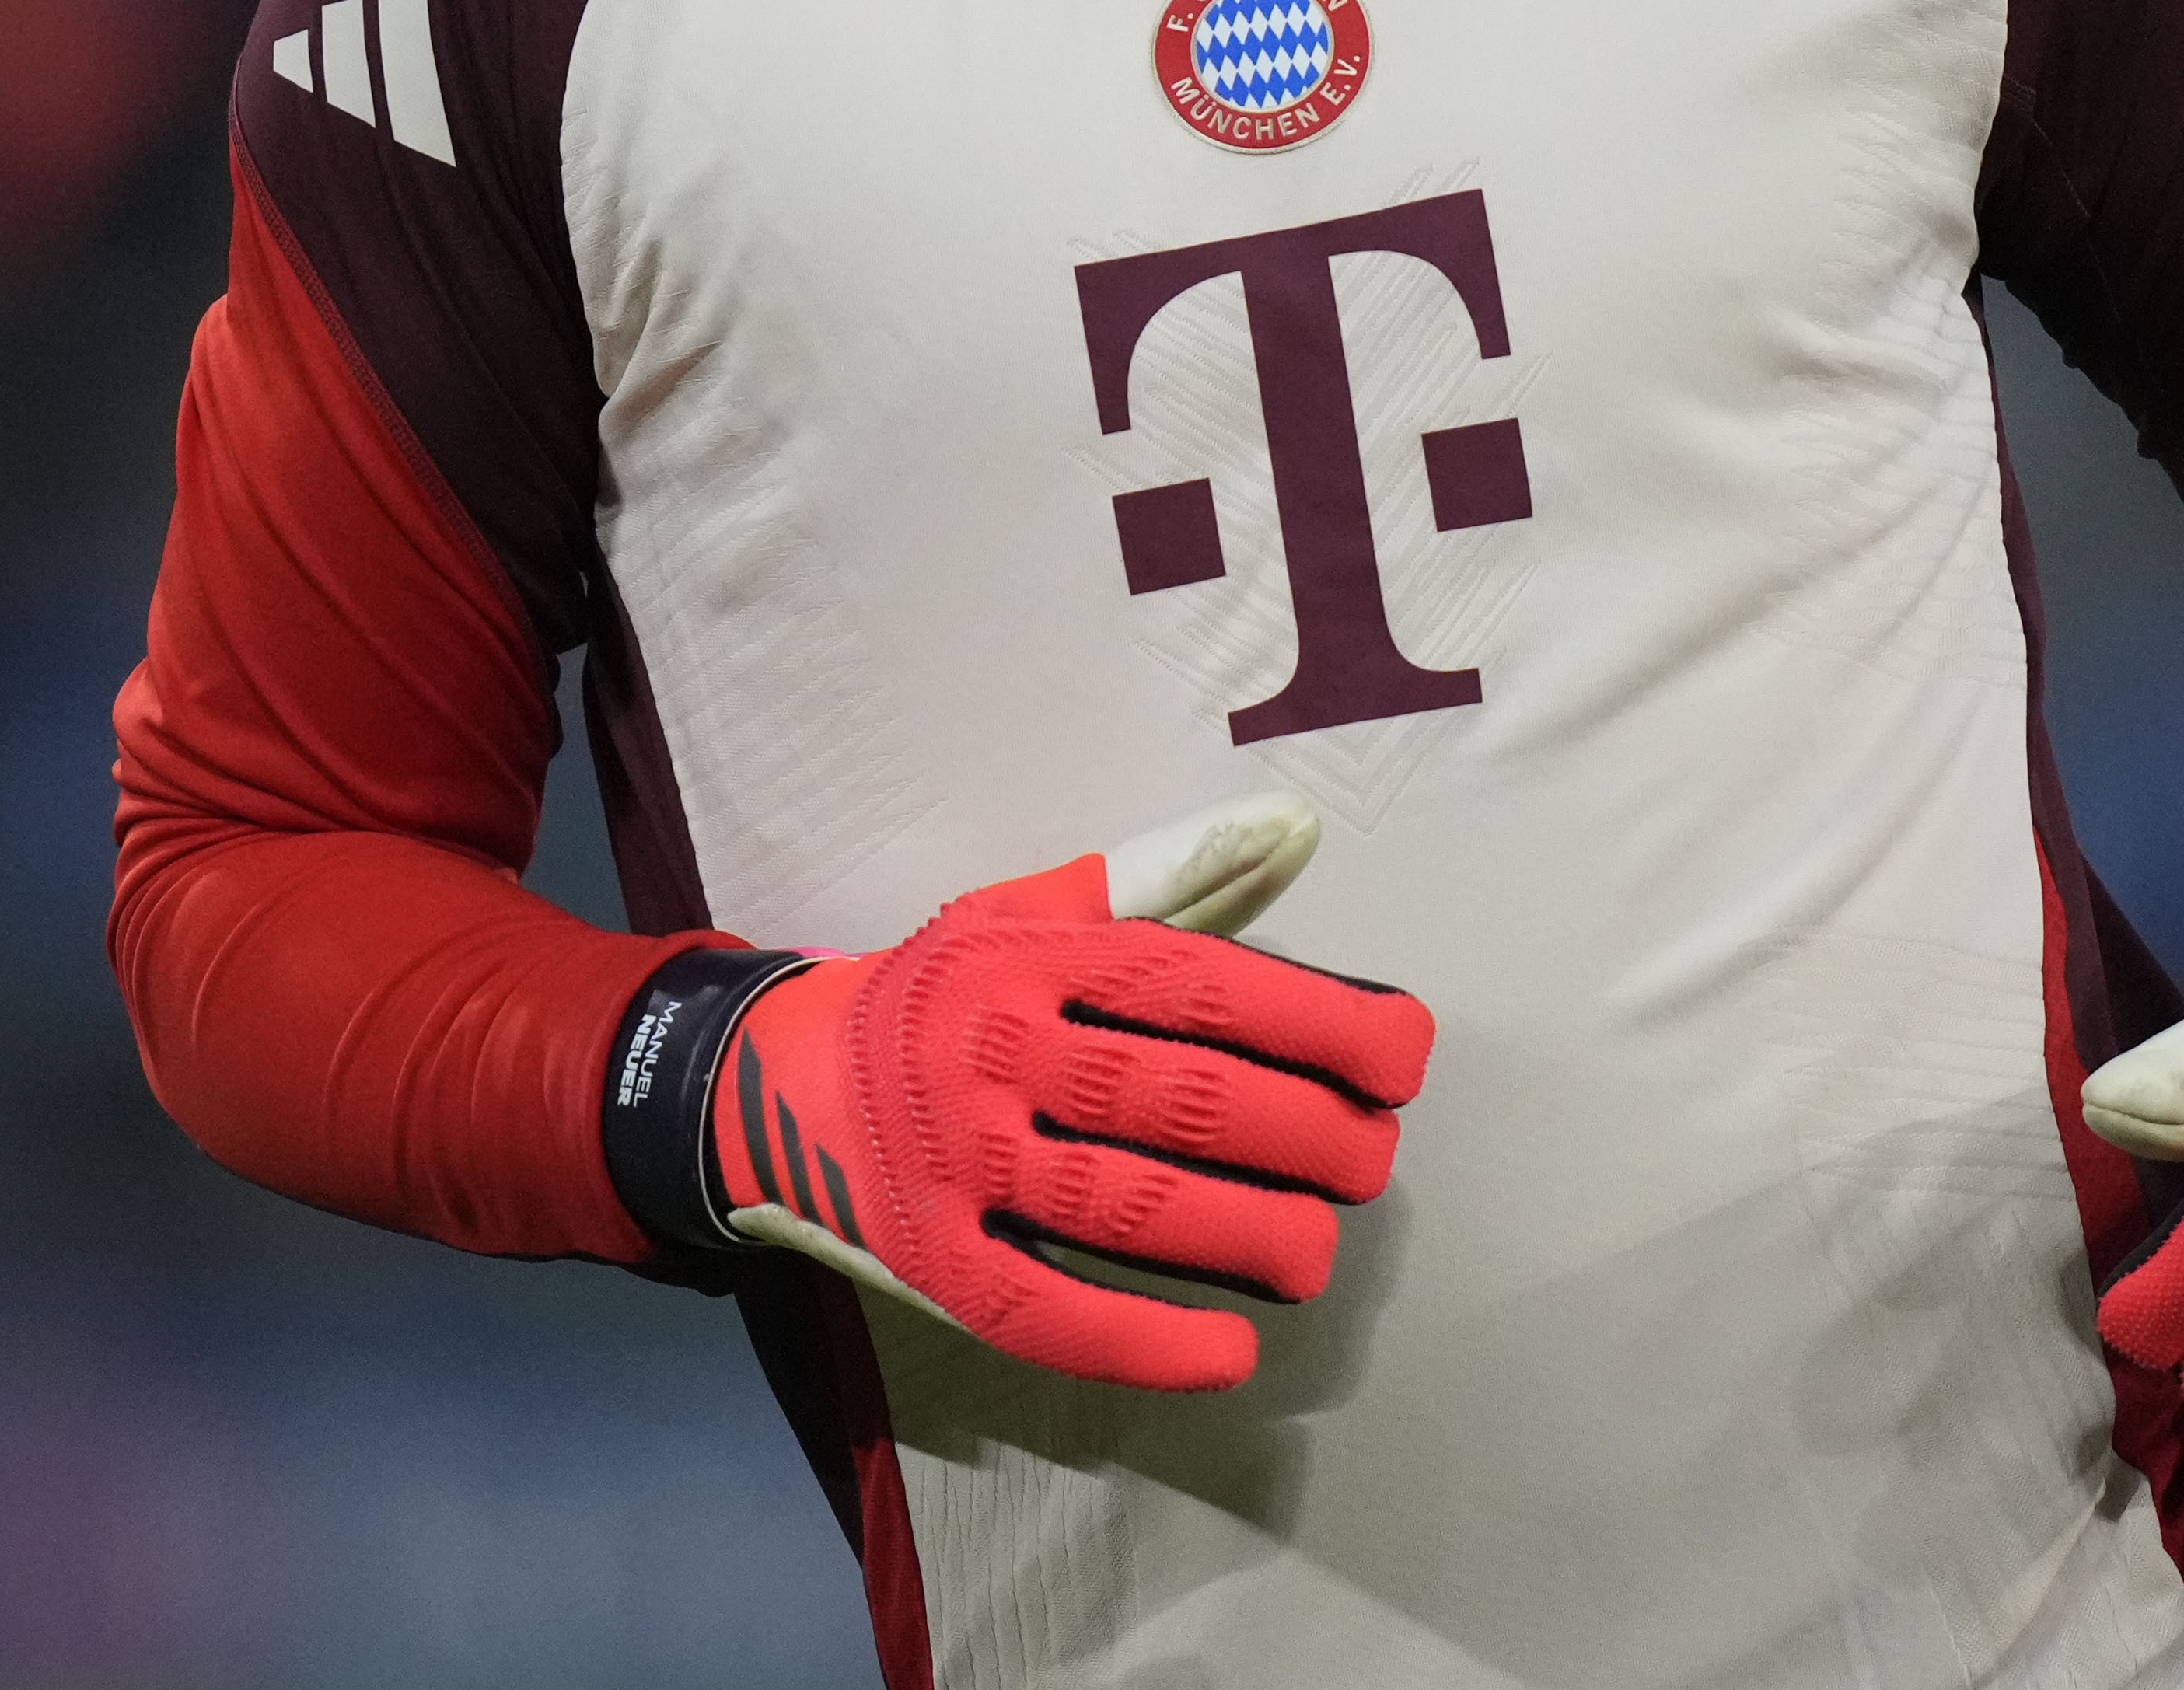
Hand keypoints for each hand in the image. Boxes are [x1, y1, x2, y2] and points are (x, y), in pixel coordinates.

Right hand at [711, 791, 1433, 1393]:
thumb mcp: (1030, 909)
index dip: (1315, 1021)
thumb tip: (1295, 829)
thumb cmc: (944, 994)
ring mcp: (956, 1158)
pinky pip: (1042, 1310)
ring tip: (1317, 1251)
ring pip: (1125, 1206)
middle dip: (1303, 1137)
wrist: (780, 1076)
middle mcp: (991, 1050)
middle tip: (1371, 1162)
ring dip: (1246, 1236)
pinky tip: (1227, 1354)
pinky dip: (1141, 1340)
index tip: (1403, 1058)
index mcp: (1030, 956)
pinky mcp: (929, 1256)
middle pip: (1178, 1099)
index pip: (1196, 982)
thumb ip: (1167, 876)